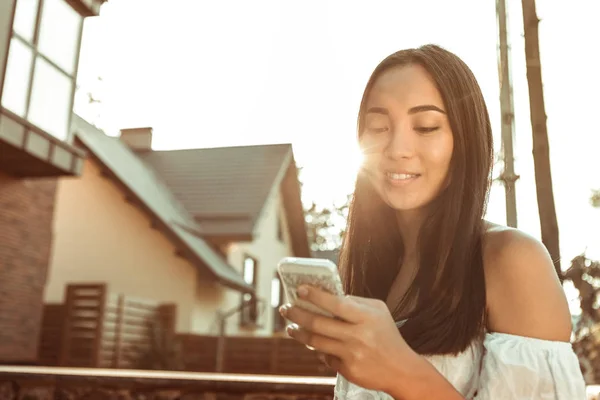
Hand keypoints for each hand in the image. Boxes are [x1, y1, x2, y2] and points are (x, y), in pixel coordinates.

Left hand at [279, 285, 419, 393]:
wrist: (401, 369)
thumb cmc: (387, 335)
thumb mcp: (378, 311)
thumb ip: (355, 302)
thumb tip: (328, 295)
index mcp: (366, 317)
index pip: (335, 303)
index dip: (315, 296)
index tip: (299, 290)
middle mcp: (358, 336)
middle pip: (319, 323)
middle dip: (297, 314)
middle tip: (285, 308)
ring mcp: (351, 354)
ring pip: (316, 342)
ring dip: (299, 333)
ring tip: (291, 327)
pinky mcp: (348, 370)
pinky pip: (325, 357)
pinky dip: (318, 350)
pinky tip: (315, 344)